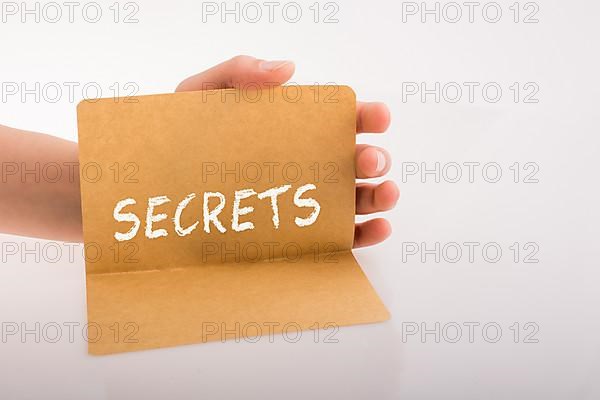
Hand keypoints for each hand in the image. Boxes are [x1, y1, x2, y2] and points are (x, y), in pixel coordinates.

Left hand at [176, 55, 398, 247]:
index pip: (338, 120)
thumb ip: (240, 71)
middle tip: (369, 160)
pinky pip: (341, 235)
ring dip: (379, 195)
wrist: (156, 185)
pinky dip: (367, 233)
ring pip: (355, 198)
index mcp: (293, 128)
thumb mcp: (203, 94)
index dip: (364, 115)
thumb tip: (289, 69)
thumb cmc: (181, 137)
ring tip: (386, 194)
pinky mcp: (301, 234)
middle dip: (372, 158)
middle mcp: (307, 163)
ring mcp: (306, 200)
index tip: (377, 116)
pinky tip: (378, 226)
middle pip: (352, 160)